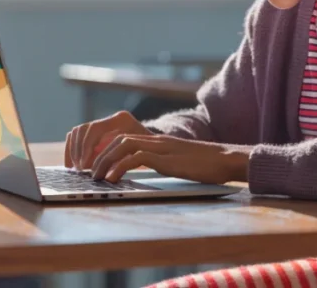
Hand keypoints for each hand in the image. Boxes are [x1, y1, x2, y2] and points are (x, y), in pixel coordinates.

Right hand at [64, 110, 150, 170]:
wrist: (156, 146)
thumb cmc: (149, 153)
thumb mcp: (139, 155)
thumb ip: (122, 161)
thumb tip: (103, 173)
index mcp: (121, 120)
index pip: (95, 129)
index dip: (86, 148)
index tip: (85, 166)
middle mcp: (110, 119)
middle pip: (83, 130)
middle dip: (78, 151)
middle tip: (79, 170)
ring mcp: (102, 123)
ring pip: (77, 132)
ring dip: (73, 151)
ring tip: (76, 169)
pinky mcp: (96, 132)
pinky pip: (76, 136)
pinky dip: (72, 150)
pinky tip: (71, 165)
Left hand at [91, 134, 250, 184]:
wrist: (227, 159)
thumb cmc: (207, 166)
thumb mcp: (179, 163)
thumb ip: (162, 164)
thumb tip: (143, 173)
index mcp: (159, 142)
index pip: (124, 139)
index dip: (106, 151)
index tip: (96, 166)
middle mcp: (158, 141)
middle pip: (119, 140)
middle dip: (100, 155)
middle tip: (89, 172)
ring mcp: (162, 147)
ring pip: (124, 145)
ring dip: (105, 160)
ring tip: (96, 176)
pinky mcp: (167, 158)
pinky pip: (137, 158)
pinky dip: (121, 166)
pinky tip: (113, 178)